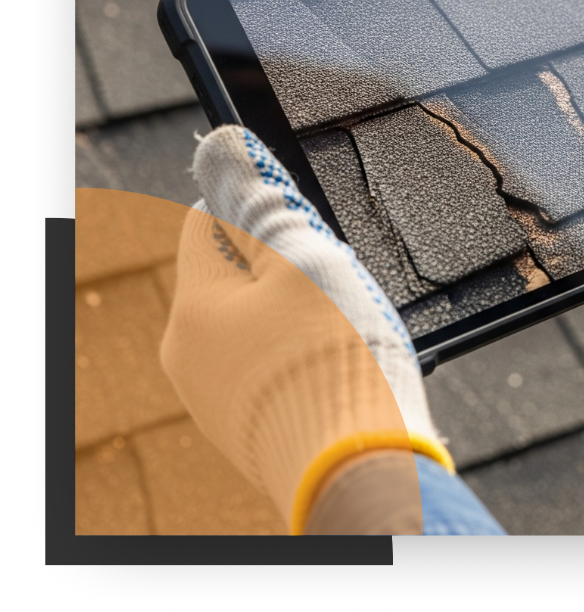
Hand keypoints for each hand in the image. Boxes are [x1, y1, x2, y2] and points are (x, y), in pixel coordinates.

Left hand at [159, 125, 447, 532]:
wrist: (362, 468)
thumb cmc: (337, 361)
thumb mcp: (303, 257)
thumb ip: (260, 201)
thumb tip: (221, 145)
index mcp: (194, 307)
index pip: (206, 219)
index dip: (255, 200)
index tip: (298, 208)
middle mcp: (190, 354)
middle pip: (234, 270)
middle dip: (285, 256)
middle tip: (333, 271)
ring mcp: (218, 395)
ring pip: (256, 316)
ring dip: (298, 303)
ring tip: (344, 321)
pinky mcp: (251, 424)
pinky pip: (269, 361)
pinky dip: (303, 348)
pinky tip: (341, 358)